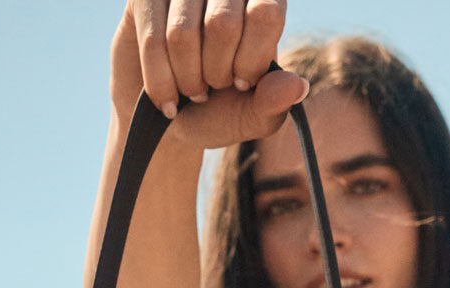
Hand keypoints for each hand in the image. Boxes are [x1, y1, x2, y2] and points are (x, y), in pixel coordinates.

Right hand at [110, 0, 307, 148]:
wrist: (167, 112)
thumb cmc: (215, 108)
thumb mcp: (250, 115)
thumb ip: (274, 104)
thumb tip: (298, 87)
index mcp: (263, 0)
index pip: (264, 14)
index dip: (250, 59)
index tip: (242, 82)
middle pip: (222, 25)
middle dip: (215, 74)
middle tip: (213, 86)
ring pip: (182, 34)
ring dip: (186, 81)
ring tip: (191, 90)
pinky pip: (152, 40)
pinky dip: (160, 83)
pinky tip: (166, 98)